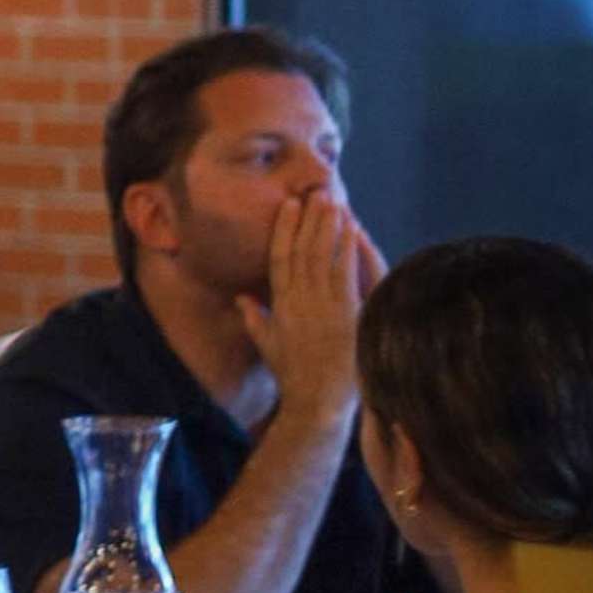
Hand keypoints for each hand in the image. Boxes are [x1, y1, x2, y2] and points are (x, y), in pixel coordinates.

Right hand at [259, 185, 381, 418]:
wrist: (316, 401)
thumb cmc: (294, 377)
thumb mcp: (267, 346)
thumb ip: (254, 319)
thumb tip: (241, 300)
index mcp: (280, 306)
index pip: (279, 258)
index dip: (284, 229)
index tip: (289, 205)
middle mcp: (298, 300)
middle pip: (302, 250)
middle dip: (309, 218)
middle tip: (316, 190)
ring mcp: (322, 305)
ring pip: (322, 255)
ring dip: (328, 225)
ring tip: (333, 200)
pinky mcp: (344, 313)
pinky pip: (344, 272)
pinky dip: (347, 248)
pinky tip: (352, 228)